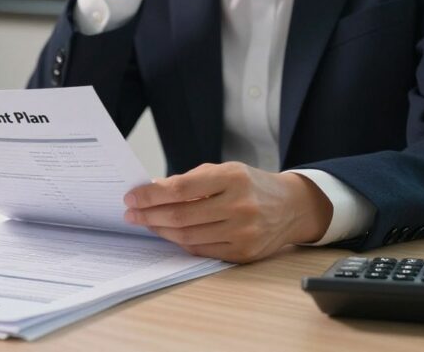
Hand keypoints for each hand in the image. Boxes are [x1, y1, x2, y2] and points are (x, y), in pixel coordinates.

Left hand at [123, 162, 332, 262]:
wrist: (292, 206)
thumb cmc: (250, 185)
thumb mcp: (224, 171)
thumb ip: (189, 181)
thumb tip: (151, 191)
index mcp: (232, 178)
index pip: (180, 189)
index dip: (151, 195)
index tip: (132, 197)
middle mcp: (239, 205)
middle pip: (180, 216)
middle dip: (149, 215)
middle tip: (131, 213)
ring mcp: (243, 232)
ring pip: (188, 236)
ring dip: (161, 230)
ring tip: (147, 223)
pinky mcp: (244, 252)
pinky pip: (202, 250)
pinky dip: (180, 242)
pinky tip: (169, 234)